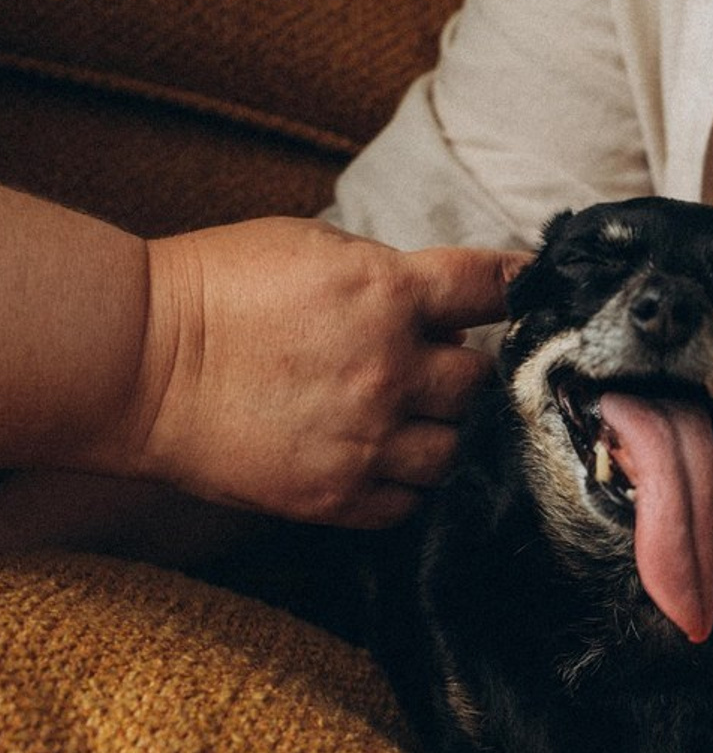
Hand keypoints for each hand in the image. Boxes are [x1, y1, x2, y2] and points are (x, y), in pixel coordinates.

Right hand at [134, 218, 527, 526]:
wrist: (139, 362)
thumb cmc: (218, 290)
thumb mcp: (311, 250)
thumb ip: (388, 278)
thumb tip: (446, 317)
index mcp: (388, 296)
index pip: (490, 290)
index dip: (519, 288)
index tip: (533, 294)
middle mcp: (391, 372)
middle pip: (480, 385)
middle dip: (466, 374)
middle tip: (437, 370)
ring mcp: (367, 441)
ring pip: (454, 451)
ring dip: (442, 433)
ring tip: (407, 420)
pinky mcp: (338, 496)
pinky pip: (409, 502)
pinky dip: (406, 483)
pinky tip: (383, 460)